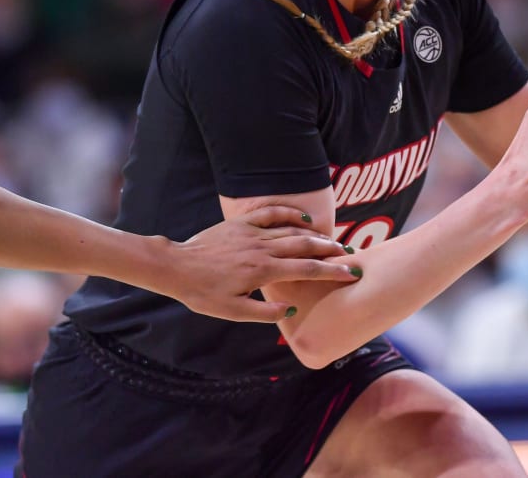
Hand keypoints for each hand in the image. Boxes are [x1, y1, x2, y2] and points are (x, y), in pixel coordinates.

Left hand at [162, 206, 356, 322]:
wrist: (177, 267)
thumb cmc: (204, 293)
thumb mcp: (233, 312)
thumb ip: (264, 312)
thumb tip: (290, 309)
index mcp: (263, 271)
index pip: (306, 271)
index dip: (332, 272)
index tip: (350, 273)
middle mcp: (262, 249)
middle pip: (305, 246)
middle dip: (330, 251)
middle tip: (349, 255)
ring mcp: (251, 233)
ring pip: (291, 230)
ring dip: (314, 235)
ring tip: (332, 241)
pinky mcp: (240, 223)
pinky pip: (270, 214)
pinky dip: (289, 214)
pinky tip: (303, 219)